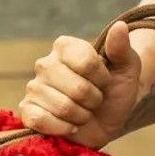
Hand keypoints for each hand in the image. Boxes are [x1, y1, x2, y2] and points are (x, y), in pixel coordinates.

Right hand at [19, 20, 141, 149]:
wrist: (107, 120)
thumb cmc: (115, 90)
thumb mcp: (127, 68)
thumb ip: (122, 48)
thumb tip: (120, 27)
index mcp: (65, 46)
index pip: (86, 62)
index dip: (103, 79)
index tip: (106, 82)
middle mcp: (45, 63)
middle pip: (77, 89)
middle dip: (94, 100)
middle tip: (94, 100)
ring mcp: (33, 87)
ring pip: (63, 107)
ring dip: (82, 116)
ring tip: (83, 112)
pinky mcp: (27, 111)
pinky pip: (40, 121)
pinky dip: (63, 128)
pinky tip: (69, 126)